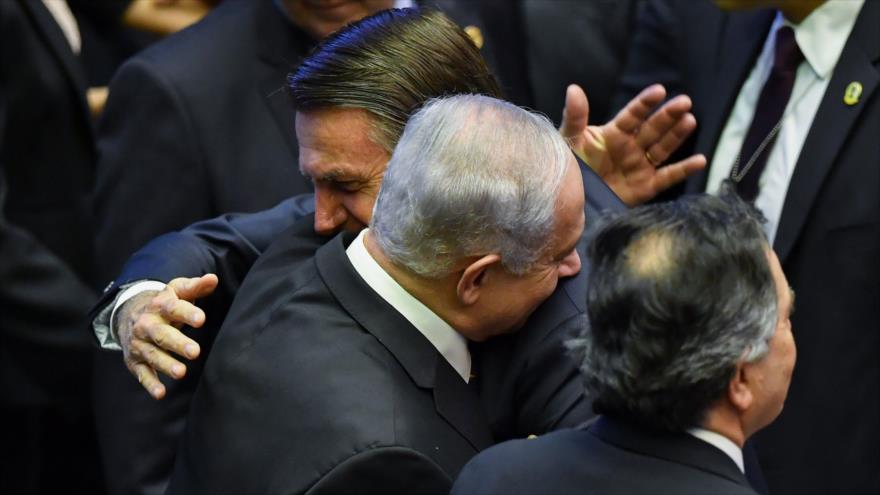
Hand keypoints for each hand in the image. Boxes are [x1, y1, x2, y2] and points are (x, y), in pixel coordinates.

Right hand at [117, 274, 218, 398]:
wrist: (128, 313)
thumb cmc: (164, 303)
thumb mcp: (177, 290)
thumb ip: (195, 287)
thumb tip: (213, 279)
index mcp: (159, 306)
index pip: (172, 308)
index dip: (186, 313)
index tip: (201, 319)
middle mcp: (146, 324)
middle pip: (161, 334)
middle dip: (177, 343)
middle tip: (195, 352)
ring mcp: (139, 343)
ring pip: (151, 354)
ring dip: (165, 364)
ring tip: (181, 373)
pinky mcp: (134, 360)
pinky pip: (141, 373)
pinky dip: (150, 383)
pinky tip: (160, 393)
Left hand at [561, 84, 706, 205]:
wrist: (568, 203)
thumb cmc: (566, 168)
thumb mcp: (568, 142)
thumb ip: (574, 117)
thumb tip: (574, 88)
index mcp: (613, 133)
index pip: (632, 115)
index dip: (645, 103)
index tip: (659, 90)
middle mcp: (630, 147)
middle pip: (653, 128)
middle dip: (668, 115)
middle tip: (684, 102)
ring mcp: (639, 166)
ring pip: (662, 148)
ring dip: (677, 135)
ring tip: (690, 120)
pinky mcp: (645, 187)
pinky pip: (668, 177)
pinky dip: (684, 169)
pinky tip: (700, 160)